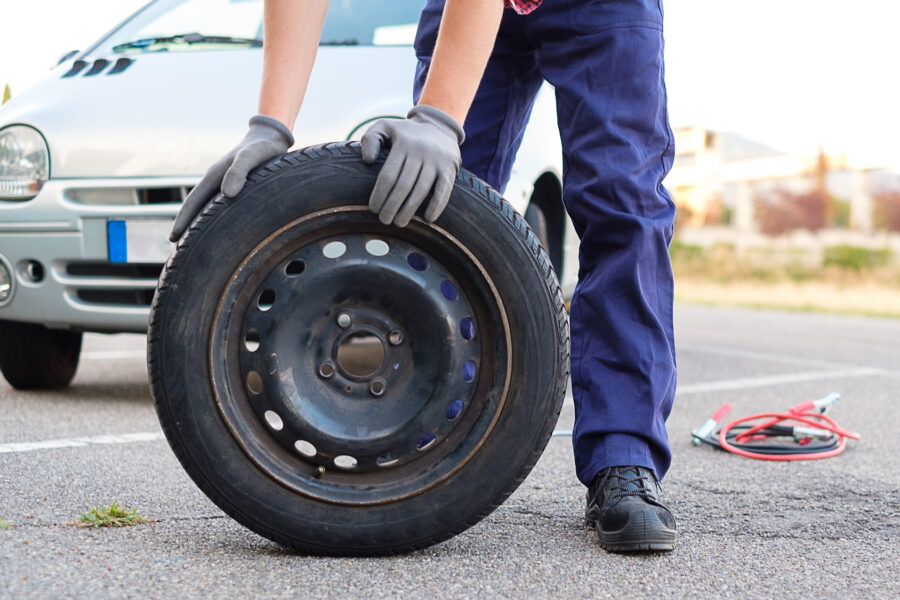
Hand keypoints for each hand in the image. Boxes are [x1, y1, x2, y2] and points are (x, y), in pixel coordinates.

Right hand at [169, 115, 293, 241]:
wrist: (270, 137)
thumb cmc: (263, 148)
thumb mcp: (252, 157)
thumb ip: (240, 172)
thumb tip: (227, 194)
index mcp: (214, 176)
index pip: (193, 202)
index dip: (183, 221)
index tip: (173, 238)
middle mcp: (215, 180)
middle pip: (194, 206)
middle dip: (184, 225)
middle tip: (176, 246)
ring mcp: (223, 182)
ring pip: (205, 206)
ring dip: (197, 223)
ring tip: (192, 242)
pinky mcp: (234, 185)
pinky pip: (218, 205)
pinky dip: (212, 217)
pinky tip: (217, 228)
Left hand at [361, 105, 464, 226]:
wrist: (439, 127)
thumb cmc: (406, 134)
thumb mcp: (385, 127)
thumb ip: (370, 139)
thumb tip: (368, 160)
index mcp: (403, 143)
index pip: (388, 175)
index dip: (379, 195)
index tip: (373, 209)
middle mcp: (421, 151)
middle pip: (403, 186)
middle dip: (391, 206)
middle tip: (384, 220)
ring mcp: (437, 160)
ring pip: (421, 190)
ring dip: (409, 210)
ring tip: (399, 223)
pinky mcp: (449, 168)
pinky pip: (444, 190)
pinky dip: (437, 206)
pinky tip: (428, 219)